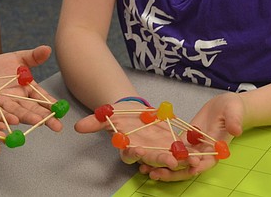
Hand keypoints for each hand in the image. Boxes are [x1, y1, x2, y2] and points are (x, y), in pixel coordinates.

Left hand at [0, 45, 63, 131]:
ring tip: (36, 122)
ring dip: (26, 118)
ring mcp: (1, 105)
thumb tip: (47, 49)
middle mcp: (16, 101)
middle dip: (43, 117)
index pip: (41, 99)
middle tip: (55, 125)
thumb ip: (32, 56)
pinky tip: (12, 121)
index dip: (52, 106)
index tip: (62, 112)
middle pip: (31, 110)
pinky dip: (3, 117)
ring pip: (15, 112)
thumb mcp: (16, 58)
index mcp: (26, 91)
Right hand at [75, 101, 197, 170]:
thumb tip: (77, 127)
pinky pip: (179, 150)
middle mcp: (144, 152)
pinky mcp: (171, 144)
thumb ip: (95, 122)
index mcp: (128, 148)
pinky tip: (193, 152)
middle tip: (169, 160)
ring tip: (184, 159)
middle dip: (160, 160)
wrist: (135, 111)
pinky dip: (186, 152)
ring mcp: (159, 150)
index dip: (132, 153)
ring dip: (177, 159)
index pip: (129, 154)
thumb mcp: (107, 115)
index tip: (135, 149)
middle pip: (151, 159)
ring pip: (168, 157)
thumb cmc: (121, 115)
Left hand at [138, 93, 243, 180]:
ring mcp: (194, 148)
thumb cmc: (233, 108)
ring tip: (145, 170)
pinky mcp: (185, 142)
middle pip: (188, 166)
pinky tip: (147, 157)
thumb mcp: (234, 111)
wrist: (226, 106)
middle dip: (173, 171)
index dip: (196, 166)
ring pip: (178, 161)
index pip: (206, 162)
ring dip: (163, 166)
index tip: (185, 168)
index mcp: (216, 149)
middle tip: (156, 173)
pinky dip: (161, 155)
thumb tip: (235, 130)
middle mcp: (204, 153)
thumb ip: (234, 121)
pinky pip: (173, 151)